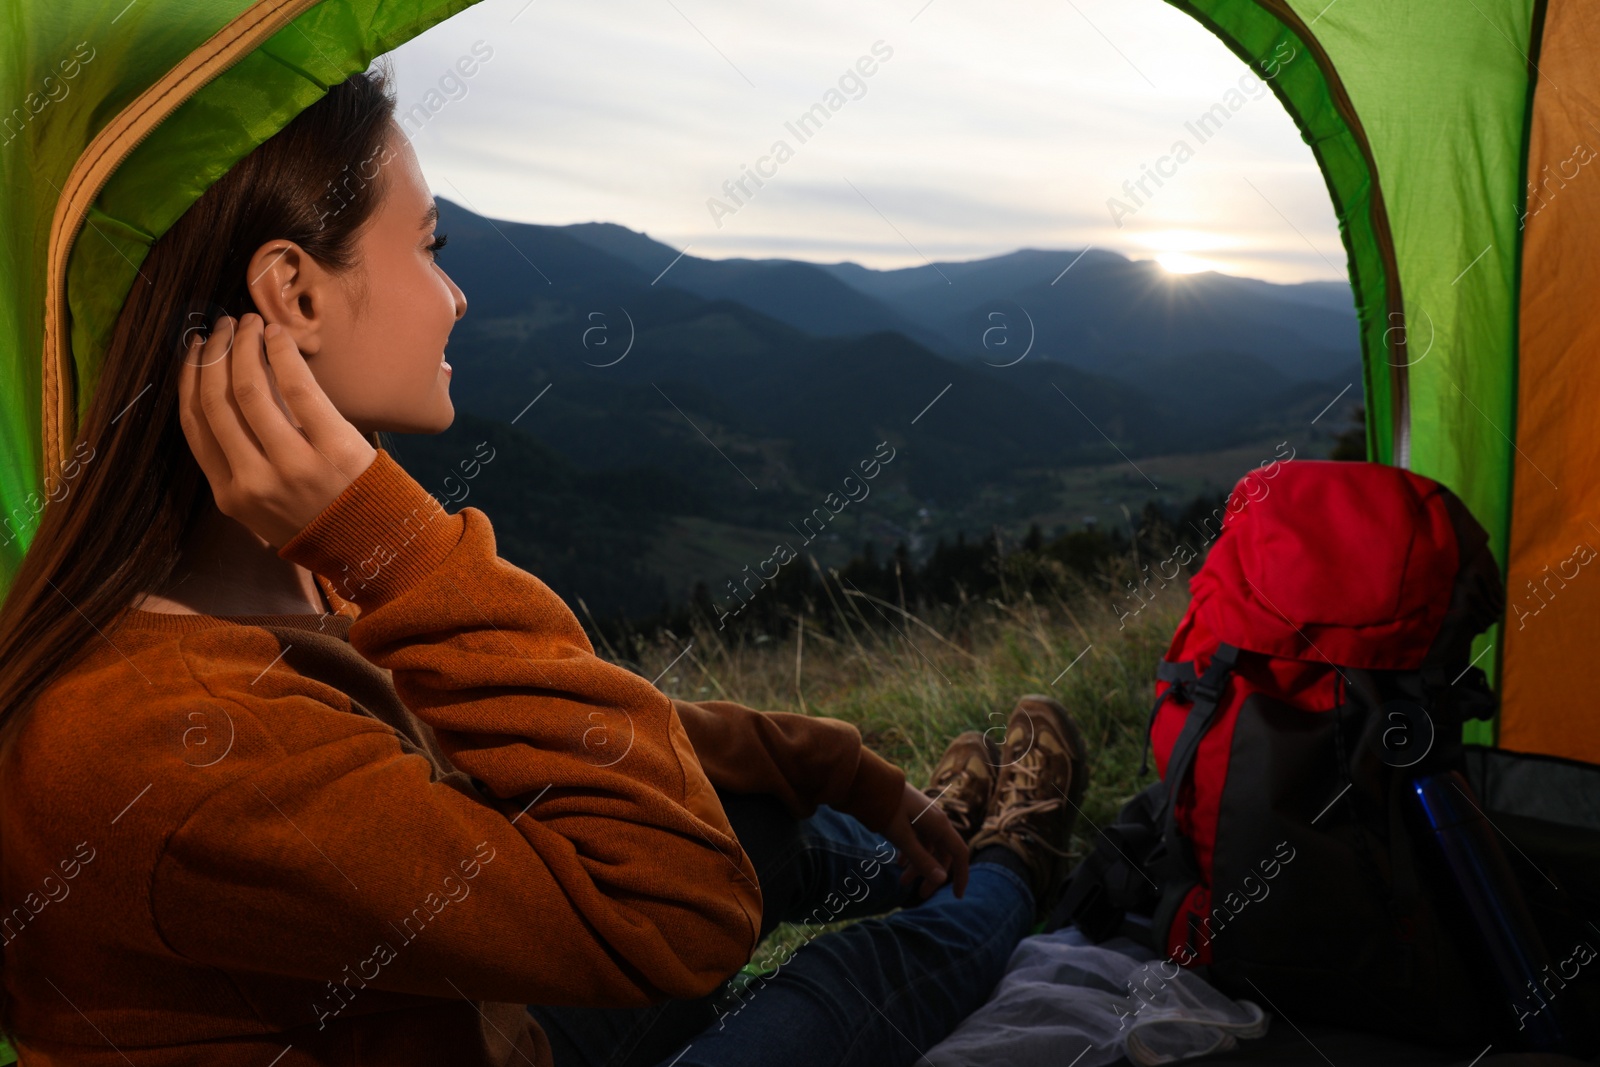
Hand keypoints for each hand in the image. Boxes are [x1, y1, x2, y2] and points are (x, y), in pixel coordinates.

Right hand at [178, 313, 376, 548]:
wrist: (375, 546)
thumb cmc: (319, 522)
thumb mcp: (265, 509)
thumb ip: (241, 466)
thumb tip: (226, 396)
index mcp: (230, 495)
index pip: (195, 426)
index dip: (190, 380)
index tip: (194, 351)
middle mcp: (254, 480)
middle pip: (217, 402)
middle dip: (215, 356)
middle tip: (223, 327)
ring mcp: (293, 464)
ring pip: (250, 390)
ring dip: (245, 348)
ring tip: (249, 324)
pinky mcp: (333, 446)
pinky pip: (298, 388)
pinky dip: (282, 354)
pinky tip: (277, 335)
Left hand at [880, 781, 970, 900]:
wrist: (867, 781)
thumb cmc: (884, 808)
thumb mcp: (902, 837)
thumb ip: (921, 859)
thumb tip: (941, 880)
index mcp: (939, 824)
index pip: (960, 853)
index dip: (961, 875)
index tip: (956, 896)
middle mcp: (936, 820)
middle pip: (942, 853)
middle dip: (932, 875)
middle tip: (920, 895)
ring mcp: (924, 817)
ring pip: (928, 847)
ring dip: (918, 865)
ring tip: (902, 882)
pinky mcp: (912, 815)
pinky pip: (918, 839)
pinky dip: (911, 853)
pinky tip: (899, 863)